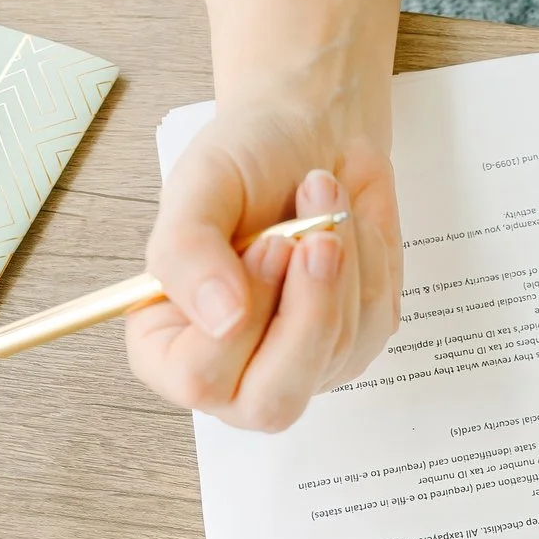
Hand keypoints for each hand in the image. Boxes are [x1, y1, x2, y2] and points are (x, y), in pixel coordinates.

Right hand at [130, 95, 401, 429]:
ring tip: (319, 196)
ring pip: (333, 353)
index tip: (271, 244)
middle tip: (316, 239)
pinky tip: (344, 227)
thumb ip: (188, 254)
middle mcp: (229, 374)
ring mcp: (296, 368)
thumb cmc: (245, 161)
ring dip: (340, 265)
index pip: (198, 380)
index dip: (241, 316)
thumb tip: (222, 320)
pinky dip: (368, 263)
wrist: (311, 136)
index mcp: (166, 345)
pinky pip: (372, 325)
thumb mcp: (199, 187)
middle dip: (307, 315)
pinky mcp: (352, 349)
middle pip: (273, 403)